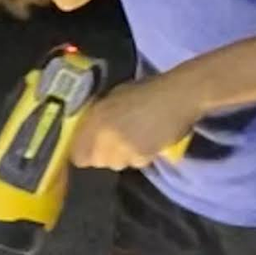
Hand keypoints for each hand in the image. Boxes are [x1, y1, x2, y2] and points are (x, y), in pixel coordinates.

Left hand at [71, 76, 194, 171]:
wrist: (178, 96)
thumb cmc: (146, 91)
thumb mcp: (113, 98)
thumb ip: (98, 117)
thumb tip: (89, 131)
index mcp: (94, 119)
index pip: (78, 155)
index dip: (84, 153)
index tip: (92, 148)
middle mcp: (104, 137)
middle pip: (96, 161)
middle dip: (104, 154)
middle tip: (117, 142)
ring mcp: (122, 149)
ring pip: (116, 164)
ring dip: (122, 156)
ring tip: (135, 139)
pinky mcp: (141, 157)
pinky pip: (135, 163)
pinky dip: (140, 156)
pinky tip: (148, 141)